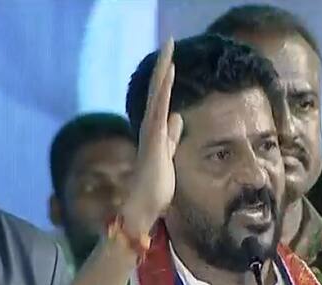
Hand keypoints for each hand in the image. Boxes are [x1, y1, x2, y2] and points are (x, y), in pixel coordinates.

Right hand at [122, 38, 182, 235]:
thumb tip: (178, 117)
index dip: (166, 79)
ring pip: (157, 95)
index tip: (172, 59)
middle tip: (169, 42)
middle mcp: (150, 127)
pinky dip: (163, 91)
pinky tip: (168, 74)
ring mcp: (150, 132)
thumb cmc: (156, 184)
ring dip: (163, 71)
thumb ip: (172, 136)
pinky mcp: (153, 139)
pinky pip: (159, 110)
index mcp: (156, 130)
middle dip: (163, 67)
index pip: (161, 99)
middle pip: (157, 91)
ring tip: (168, 48)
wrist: (144, 205)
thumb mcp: (169, 154)